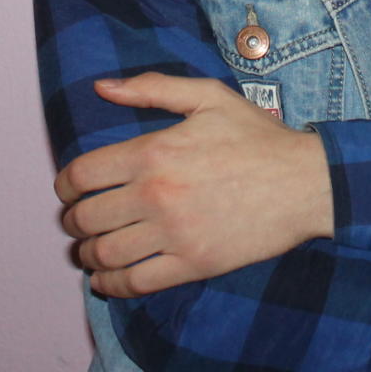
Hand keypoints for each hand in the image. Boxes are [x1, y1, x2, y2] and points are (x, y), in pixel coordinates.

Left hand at [53, 73, 333, 297]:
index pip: (81, 175)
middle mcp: (155, 195)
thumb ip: (152, 88)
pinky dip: (112, 285)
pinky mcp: (193, 264)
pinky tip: (108, 279)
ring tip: (90, 250)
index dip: (64, 186)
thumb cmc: (258, 137)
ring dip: (88, 254)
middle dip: (73, 221)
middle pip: (86, 217)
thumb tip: (102, 87)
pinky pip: (136, 283)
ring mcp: (173, 234)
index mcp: (153, 152)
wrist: (306, 182)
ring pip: (105, 253)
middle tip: (78, 221)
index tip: (68, 191)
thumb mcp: (208, 96)